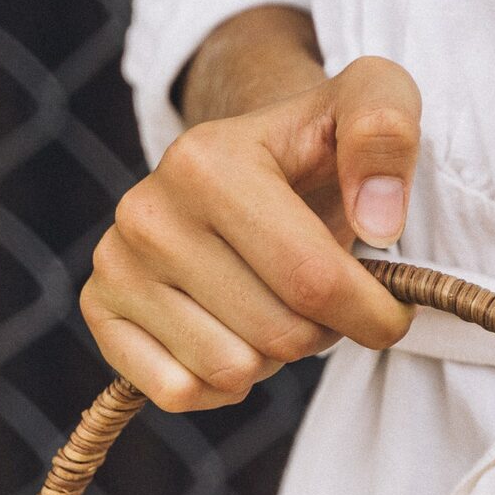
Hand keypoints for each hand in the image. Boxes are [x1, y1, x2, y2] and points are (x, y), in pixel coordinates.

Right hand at [81, 49, 420, 409]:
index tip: (394, 309)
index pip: (313, 280)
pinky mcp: (100, 307)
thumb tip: (379, 222)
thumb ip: (386, 136)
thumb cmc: (319, 147)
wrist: (249, 160)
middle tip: (321, 295)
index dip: (374, 313)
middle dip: (322, 331)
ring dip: (273, 356)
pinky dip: (221, 385)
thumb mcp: (372, 102)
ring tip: (274, 303)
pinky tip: (234, 337)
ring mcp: (115, 262)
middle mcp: (146, 211)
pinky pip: (178, 392)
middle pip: (278, 334)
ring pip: (231, 369)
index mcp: (208, 161)